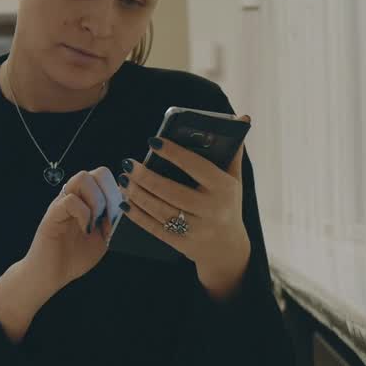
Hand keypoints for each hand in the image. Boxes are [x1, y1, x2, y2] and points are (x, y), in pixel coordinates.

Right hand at [22, 167, 125, 291]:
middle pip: (98, 172)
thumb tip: (128, 209)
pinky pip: (70, 199)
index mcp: (89, 201)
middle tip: (109, 218)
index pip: (108, 179)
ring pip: (82, 178)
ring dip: (97, 200)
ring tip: (96, 222)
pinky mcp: (53, 213)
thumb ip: (114, 223)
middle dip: (111, 194)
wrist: (51, 274)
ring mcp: (63, 203)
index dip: (119, 194)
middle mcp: (76, 197)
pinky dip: (84, 214)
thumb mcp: (103, 239)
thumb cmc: (74, 257)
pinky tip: (85, 230)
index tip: (119, 218)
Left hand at [118, 121, 251, 298]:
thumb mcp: (234, 180)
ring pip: (160, 210)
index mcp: (223, 189)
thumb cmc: (227, 204)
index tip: (153, 141)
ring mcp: (196, 229)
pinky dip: (137, 215)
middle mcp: (211, 210)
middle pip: (171, 191)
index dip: (174, 153)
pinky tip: (125, 202)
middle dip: (146, 177)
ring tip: (123, 179)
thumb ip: (232, 151)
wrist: (228, 247)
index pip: (196, 166)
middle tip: (128, 163)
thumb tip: (242, 118)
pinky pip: (154, 228)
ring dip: (137, 194)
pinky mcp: (181, 243)